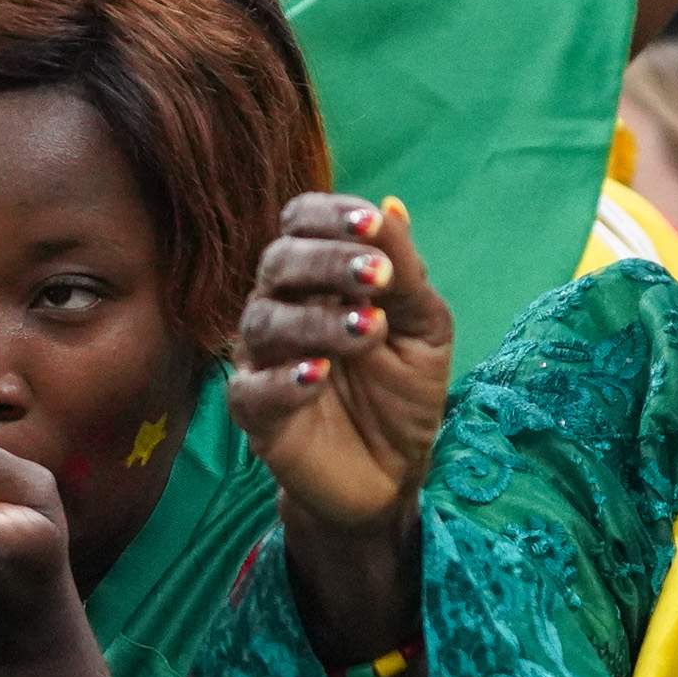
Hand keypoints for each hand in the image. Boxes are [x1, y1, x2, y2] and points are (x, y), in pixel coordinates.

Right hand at [232, 194, 454, 540]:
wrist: (394, 470)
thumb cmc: (405, 388)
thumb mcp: (424, 328)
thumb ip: (406, 272)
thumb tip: (391, 206)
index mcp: (320, 275)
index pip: (303, 222)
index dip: (330, 217)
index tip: (372, 225)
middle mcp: (282, 305)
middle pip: (279, 262)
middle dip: (327, 261)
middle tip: (378, 275)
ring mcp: (263, 358)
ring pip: (266, 321)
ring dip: (317, 321)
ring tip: (368, 329)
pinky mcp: (255, 412)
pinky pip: (252, 388)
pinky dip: (285, 379)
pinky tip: (320, 375)